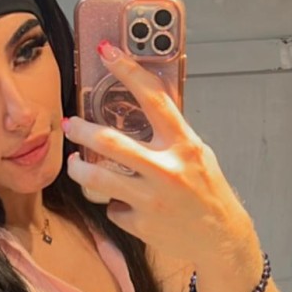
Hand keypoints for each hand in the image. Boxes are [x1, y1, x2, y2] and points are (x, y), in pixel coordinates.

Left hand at [64, 42, 252, 266]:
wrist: (221, 240)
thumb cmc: (208, 193)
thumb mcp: (197, 155)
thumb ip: (170, 134)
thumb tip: (139, 107)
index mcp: (184, 145)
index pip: (153, 98)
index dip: (127, 70)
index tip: (107, 51)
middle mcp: (167, 170)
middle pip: (110, 141)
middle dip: (81, 130)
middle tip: (70, 125)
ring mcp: (152, 199)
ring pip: (97, 178)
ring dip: (78, 169)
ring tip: (75, 164)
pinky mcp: (141, 225)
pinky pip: (113, 208)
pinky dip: (115, 205)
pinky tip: (127, 206)